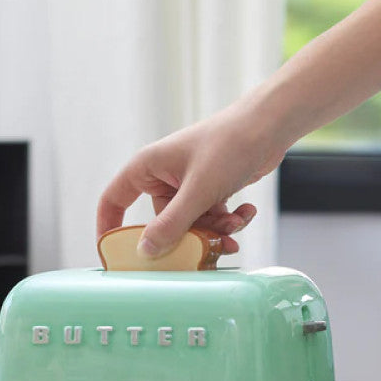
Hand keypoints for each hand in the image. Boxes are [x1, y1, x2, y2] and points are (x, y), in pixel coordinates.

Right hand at [96, 99, 289, 257]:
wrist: (270, 126)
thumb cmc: (229, 145)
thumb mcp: (199, 191)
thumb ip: (171, 224)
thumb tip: (145, 252)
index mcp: (148, 167)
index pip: (114, 200)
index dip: (109, 227)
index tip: (115, 255)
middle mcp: (165, 175)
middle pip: (163, 222)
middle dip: (189, 236)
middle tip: (210, 246)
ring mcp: (189, 182)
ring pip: (192, 223)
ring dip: (215, 230)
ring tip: (236, 225)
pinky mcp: (211, 187)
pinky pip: (211, 215)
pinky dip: (229, 220)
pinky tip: (246, 212)